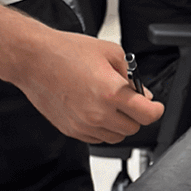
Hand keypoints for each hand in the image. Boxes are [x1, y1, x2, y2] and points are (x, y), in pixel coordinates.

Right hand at [8, 25, 162, 144]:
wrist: (34, 60)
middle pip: (133, 128)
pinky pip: (97, 138)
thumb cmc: (65, 52)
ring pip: (116, 137)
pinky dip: (102, 128)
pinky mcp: (72, 130)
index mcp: (112, 93)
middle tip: (130, 101)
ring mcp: (84, 125)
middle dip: (136, 115)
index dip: (156, 110)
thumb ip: (130, 75)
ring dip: (119, 124)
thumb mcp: (110, 52)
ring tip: (111, 105)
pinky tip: (96, 110)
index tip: (155, 106)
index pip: (148, 115)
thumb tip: (141, 92)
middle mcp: (99, 113)